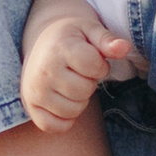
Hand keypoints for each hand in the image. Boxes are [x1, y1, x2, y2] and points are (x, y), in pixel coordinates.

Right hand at [20, 11, 134, 135]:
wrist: (41, 40)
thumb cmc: (70, 36)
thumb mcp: (90, 29)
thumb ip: (108, 40)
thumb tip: (125, 48)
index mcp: (59, 48)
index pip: (96, 67)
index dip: (100, 65)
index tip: (91, 58)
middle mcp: (43, 71)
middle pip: (85, 91)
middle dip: (89, 82)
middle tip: (78, 71)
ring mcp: (34, 91)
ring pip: (73, 111)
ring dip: (79, 100)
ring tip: (70, 82)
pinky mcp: (30, 106)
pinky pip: (54, 127)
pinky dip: (64, 119)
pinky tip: (63, 100)